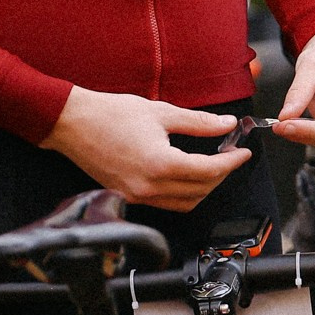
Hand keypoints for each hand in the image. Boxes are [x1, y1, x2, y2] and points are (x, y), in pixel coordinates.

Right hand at [40, 87, 244, 212]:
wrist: (71, 123)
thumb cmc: (110, 113)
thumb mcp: (161, 112)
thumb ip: (198, 122)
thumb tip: (226, 124)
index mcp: (160, 164)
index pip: (208, 171)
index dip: (231, 162)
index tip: (243, 152)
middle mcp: (149, 187)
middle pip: (200, 191)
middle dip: (221, 174)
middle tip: (230, 154)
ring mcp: (137, 195)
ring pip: (184, 203)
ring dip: (203, 187)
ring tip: (211, 164)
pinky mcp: (128, 195)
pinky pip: (165, 203)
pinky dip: (182, 192)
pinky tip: (186, 173)